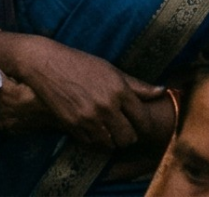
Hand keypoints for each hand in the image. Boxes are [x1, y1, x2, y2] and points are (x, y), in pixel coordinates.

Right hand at [0, 33, 170, 151]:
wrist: (47, 64)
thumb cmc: (81, 64)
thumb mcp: (111, 70)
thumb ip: (137, 85)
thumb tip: (162, 91)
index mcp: (119, 90)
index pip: (142, 120)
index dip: (143, 125)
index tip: (140, 123)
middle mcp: (107, 106)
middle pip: (129, 138)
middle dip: (129, 135)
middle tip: (124, 129)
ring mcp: (89, 118)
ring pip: (111, 144)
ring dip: (112, 140)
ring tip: (108, 129)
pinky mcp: (73, 126)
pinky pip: (92, 143)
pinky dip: (95, 140)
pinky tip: (93, 128)